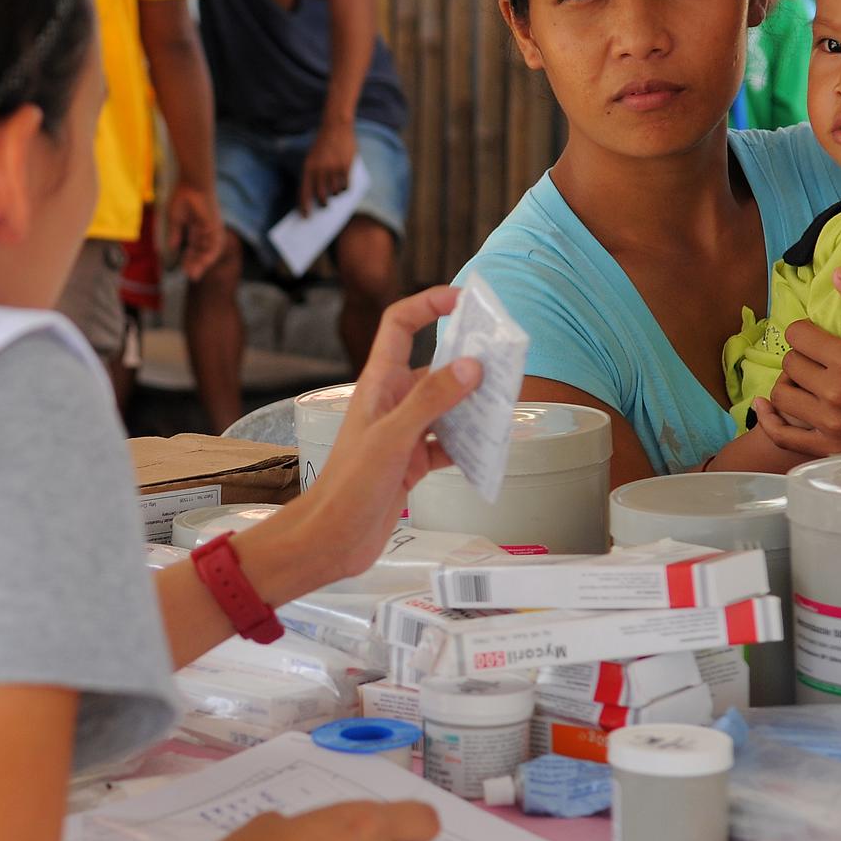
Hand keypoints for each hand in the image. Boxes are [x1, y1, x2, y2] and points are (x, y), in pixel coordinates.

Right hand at [166, 182, 224, 282]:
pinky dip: (209, 256)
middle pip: (202, 252)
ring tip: (194, 274)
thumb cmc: (183, 197)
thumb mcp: (176, 219)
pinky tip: (203, 264)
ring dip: (202, 263)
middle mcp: (206, 230)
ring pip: (209, 251)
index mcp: (197, 228)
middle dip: (196, 264)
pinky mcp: (216, 227)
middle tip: (190, 277)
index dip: (189, 259)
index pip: (194, 248)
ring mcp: (212, 229)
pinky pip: (215, 245)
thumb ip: (176, 234)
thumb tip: (172, 248)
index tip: (183, 270)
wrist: (192, 184)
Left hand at [250, 288, 479, 586]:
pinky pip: (449, 443)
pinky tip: (489, 448)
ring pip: (447, 406)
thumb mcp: (393, 438)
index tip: (464, 300)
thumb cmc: (349, 487)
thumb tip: (471, 365)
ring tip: (506, 405)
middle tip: (507, 362)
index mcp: (379, 384)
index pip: (401, 325)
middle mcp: (391, 402)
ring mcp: (403, 432)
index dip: (429, 304)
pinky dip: (469, 444)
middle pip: (435, 366)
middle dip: (469, 362)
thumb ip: (431, 400)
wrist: (332, 540)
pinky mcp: (412, 462)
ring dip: (474, 405)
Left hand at [299, 121, 357, 214]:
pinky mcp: (346, 166)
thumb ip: (313, 175)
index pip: (304, 192)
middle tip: (324, 206)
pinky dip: (345, 189)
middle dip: (323, 204)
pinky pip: (346, 185)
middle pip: (321, 196)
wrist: (336, 126)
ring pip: (335, 192)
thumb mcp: (312, 158)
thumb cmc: (323, 145)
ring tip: (335, 193)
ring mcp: (334, 168)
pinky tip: (344, 187)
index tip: (305, 217)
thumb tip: (315, 196)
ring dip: (335, 195)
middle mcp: (320, 169)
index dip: (304, 207)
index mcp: (308, 167)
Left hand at [758, 268, 840, 458]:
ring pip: (782, 397)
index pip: (798, 335)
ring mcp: (832, 426)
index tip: (816, 334)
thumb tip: (838, 274)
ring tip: (806, 379)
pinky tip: (765, 407)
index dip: (805, 329)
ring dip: (789, 383)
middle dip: (801, 355)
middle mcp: (836, 394)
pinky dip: (770, 420)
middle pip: (789, 364)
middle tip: (818, 357)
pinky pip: (783, 436)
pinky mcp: (833, 450)